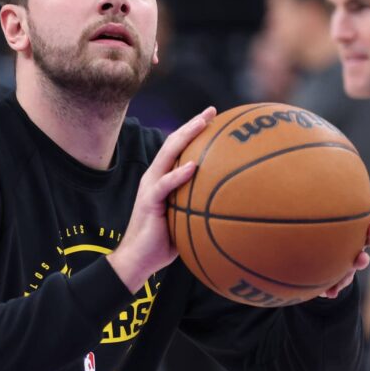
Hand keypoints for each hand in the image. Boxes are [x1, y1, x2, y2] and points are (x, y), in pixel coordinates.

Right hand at [107, 106, 216, 292]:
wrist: (138, 259)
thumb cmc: (164, 242)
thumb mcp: (185, 218)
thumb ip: (199, 205)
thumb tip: (231, 204)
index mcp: (163, 178)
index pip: (179, 148)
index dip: (194, 130)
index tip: (214, 118)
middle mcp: (155, 177)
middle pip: (173, 142)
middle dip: (193, 124)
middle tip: (212, 111)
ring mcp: (150, 187)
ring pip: (167, 154)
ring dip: (186, 137)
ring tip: (203, 124)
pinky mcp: (149, 201)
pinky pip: (165, 185)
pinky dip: (178, 174)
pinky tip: (193, 166)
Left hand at [319, 197, 369, 298]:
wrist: (313, 259)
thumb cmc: (312, 237)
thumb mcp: (311, 224)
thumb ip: (310, 217)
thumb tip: (310, 237)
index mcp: (351, 226)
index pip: (366, 214)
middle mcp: (355, 241)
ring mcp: (351, 258)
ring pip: (360, 260)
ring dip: (361, 261)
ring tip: (359, 260)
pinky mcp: (343, 276)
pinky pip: (343, 282)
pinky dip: (337, 287)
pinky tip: (330, 292)